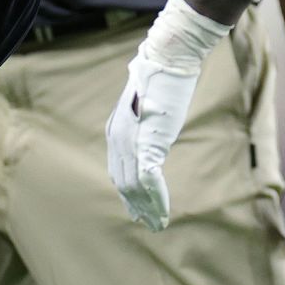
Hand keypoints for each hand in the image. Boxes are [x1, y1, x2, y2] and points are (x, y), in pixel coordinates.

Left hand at [105, 49, 199, 230]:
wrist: (168, 59)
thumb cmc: (163, 78)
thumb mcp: (149, 107)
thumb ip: (147, 126)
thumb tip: (154, 132)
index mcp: (116, 131)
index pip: (118, 170)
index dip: (129, 193)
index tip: (138, 210)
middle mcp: (118, 139)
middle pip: (124, 183)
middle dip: (138, 206)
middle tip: (150, 224)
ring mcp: (130, 142)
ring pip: (135, 187)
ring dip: (148, 208)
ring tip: (158, 224)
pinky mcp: (147, 143)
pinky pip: (149, 180)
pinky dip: (157, 199)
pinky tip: (164, 211)